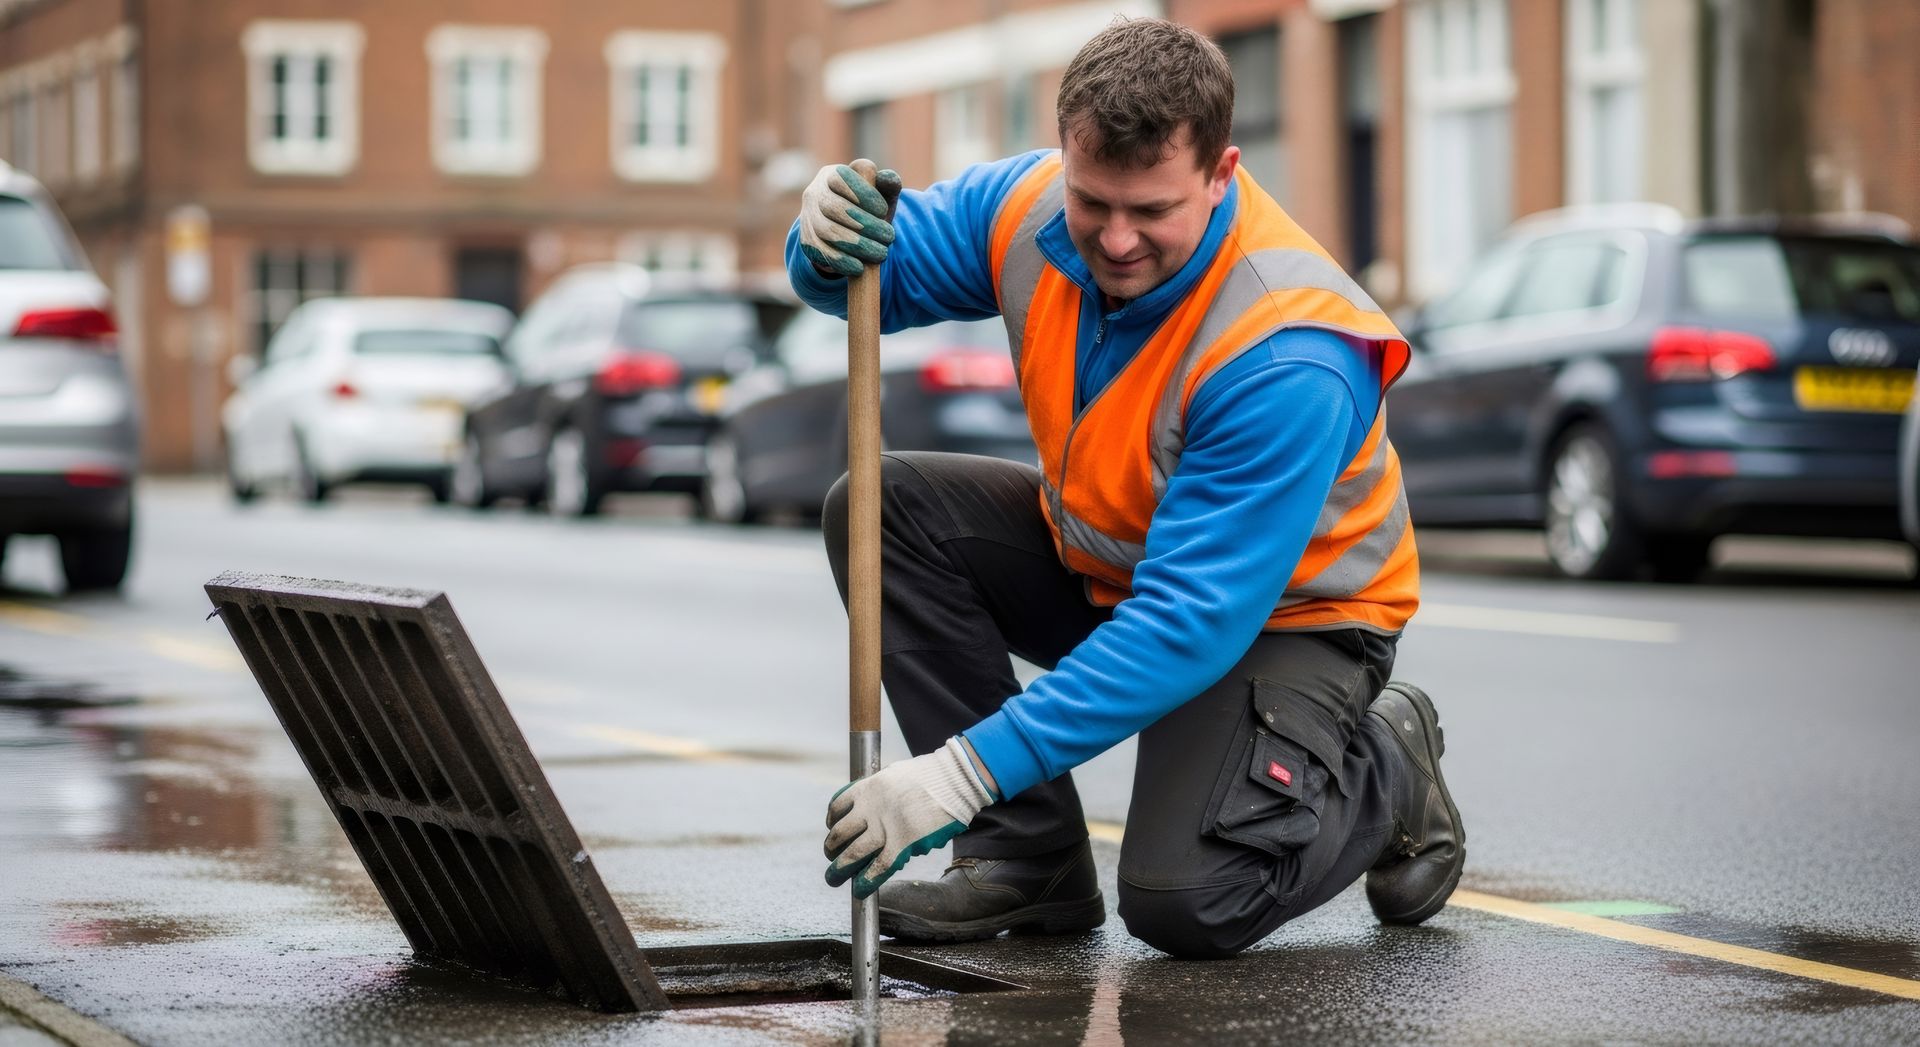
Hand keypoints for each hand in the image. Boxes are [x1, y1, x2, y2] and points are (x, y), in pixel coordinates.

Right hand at [797, 161, 902, 277]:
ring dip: (856, 245)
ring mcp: (807, 218)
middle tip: (889, 237)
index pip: (842, 178)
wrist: (850, 232)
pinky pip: (819, 252)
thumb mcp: (881, 194)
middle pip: (834, 208)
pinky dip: (841, 261)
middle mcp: (814, 193)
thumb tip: (889, 178)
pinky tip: (859, 267)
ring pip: (826, 231)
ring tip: (880, 253)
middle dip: (865, 225)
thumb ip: (888, 184)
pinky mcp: (807, 241)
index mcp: (832, 175)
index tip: (883, 211)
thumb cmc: (869, 207)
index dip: (863, 194)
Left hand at [825, 737, 994, 898]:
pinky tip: (860, 888)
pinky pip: (878, 867)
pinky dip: (866, 880)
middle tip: (831, 858)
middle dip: (831, 849)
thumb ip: (881, 790)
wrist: (954, 780)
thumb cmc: (930, 775)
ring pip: (852, 854)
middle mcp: (870, 808)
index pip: (837, 807)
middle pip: (839, 834)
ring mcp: (885, 827)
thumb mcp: (894, 773)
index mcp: (868, 788)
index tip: (834, 829)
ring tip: (834, 878)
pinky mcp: (902, 844)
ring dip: (839, 869)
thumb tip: (875, 806)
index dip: (832, 821)